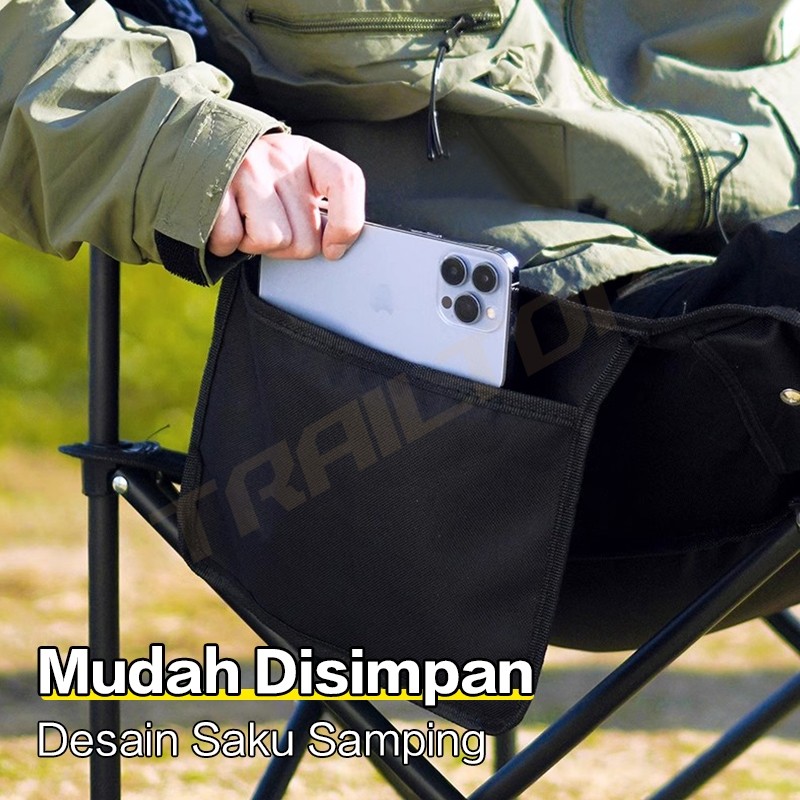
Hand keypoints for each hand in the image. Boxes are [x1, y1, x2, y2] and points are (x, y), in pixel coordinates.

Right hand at [208, 133, 364, 259]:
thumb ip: (325, 208)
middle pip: (306, 237)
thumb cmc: (259, 179)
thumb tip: (333, 249)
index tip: (334, 249)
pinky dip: (227, 244)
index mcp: (307, 154)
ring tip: (248, 222)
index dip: (347, 224)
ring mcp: (244, 169)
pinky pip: (232, 240)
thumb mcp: (297, 180)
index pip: (346, 180)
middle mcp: (278, 157)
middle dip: (288, 246)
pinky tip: (226, 223)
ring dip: (258, 246)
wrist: (196, 151)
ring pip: (272, 241)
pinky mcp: (214, 187)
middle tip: (272, 225)